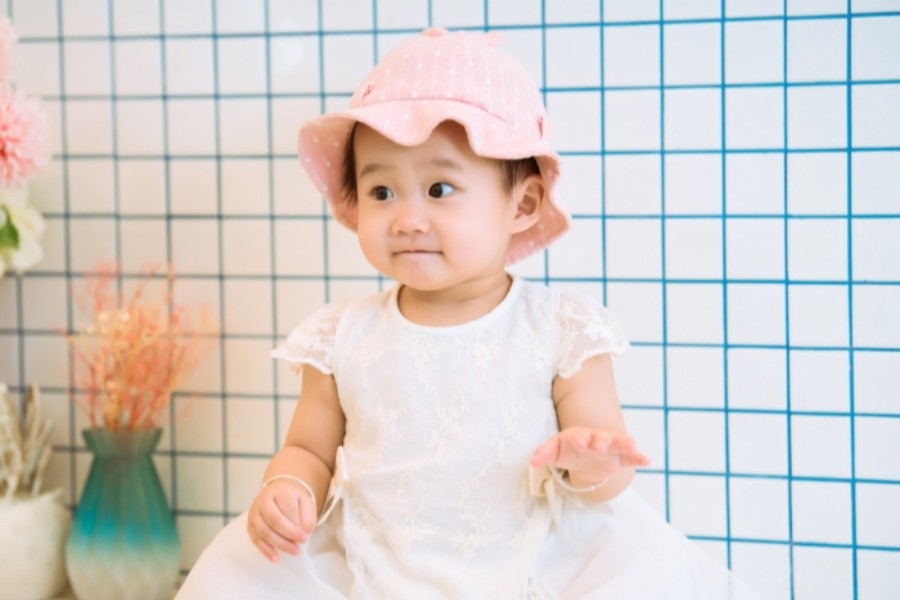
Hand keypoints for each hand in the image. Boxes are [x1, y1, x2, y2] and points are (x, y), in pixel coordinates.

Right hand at [247, 479, 317, 562]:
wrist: (278, 492)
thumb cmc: (293, 499)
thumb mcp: (306, 502)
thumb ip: (307, 517)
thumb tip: (303, 533)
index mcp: (280, 491)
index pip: (287, 509)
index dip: (296, 525)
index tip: (305, 537)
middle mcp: (264, 500)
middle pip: (274, 520)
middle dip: (288, 536)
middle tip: (299, 547)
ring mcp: (254, 513)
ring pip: (264, 531)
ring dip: (279, 545)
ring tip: (293, 552)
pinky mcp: (250, 525)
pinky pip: (256, 539)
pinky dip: (265, 550)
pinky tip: (276, 559)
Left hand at [530, 427, 649, 484]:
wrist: (584, 460)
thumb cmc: (568, 451)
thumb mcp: (555, 452)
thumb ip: (545, 454)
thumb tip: (532, 461)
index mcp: (578, 436)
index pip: (577, 436)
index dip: (578, 439)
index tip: (578, 441)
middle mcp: (595, 439)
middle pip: (599, 437)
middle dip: (600, 440)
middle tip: (601, 444)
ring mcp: (609, 448)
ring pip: (617, 443)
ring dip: (623, 443)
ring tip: (632, 445)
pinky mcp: (620, 458)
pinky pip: (630, 457)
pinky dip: (638, 458)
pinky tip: (647, 460)